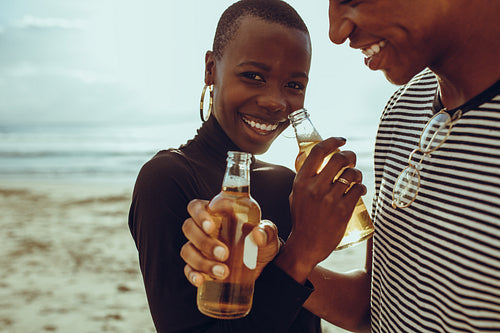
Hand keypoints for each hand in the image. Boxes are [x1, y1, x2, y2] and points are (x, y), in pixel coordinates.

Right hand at [180, 199, 280, 286]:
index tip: (211, 227)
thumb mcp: (268, 234)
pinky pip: (188, 270)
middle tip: (224, 253)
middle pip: (189, 228)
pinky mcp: (200, 267)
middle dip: (204, 242)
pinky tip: (201, 280)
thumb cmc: (262, 242)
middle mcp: (203, 229)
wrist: (264, 266)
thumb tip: (258, 234)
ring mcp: (199, 249)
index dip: (199, 215)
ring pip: (188, 250)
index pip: (197, 207)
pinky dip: (192, 275)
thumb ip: (267, 231)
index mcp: (216, 213)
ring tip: (223, 272)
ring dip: (202, 262)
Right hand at [277, 137, 366, 280]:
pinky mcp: (343, 210)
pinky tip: (359, 189)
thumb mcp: (296, 194)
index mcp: (301, 181)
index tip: (341, 140)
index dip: (332, 141)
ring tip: (355, 178)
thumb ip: (306, 178)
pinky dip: (361, 187)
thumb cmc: (302, 219)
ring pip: (352, 174)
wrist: (306, 245)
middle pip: (339, 159)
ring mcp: (329, 199)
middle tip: (351, 160)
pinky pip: (358, 189)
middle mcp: (315, 188)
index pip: (318, 151)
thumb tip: (319, 160)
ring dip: (357, 173)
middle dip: (350, 156)